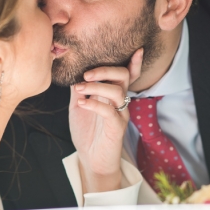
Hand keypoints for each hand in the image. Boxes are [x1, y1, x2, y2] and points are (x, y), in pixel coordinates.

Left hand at [69, 49, 142, 192]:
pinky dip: (94, 104)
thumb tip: (72, 68)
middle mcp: (120, 101)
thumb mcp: (79, 104)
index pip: (127, 74)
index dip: (134, 62)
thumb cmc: (87, 131)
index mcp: (112, 93)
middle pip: (123, 76)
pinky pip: (109, 111)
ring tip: (79, 89)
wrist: (91, 160)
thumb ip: (79, 87)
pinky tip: (82, 103)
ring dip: (96, 86)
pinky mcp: (116, 128)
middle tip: (86, 75)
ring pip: (117, 92)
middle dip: (105, 70)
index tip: (137, 49)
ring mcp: (120, 114)